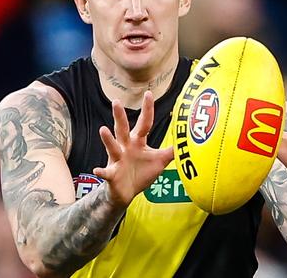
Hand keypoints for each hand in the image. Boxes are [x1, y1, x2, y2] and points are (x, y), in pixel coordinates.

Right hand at [94, 91, 173, 206]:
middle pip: (122, 129)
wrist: (126, 193)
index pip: (144, 123)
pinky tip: (96, 170)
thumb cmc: (141, 174)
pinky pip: (106, 172)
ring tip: (103, 129)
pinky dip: (101, 171)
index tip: (148, 93)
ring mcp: (117, 160)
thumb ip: (172, 151)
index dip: (147, 110)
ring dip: (108, 139)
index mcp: (138, 142)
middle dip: (120, 116)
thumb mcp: (159, 161)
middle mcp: (125, 147)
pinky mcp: (112, 174)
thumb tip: (189, 141)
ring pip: (112, 147)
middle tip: (116, 102)